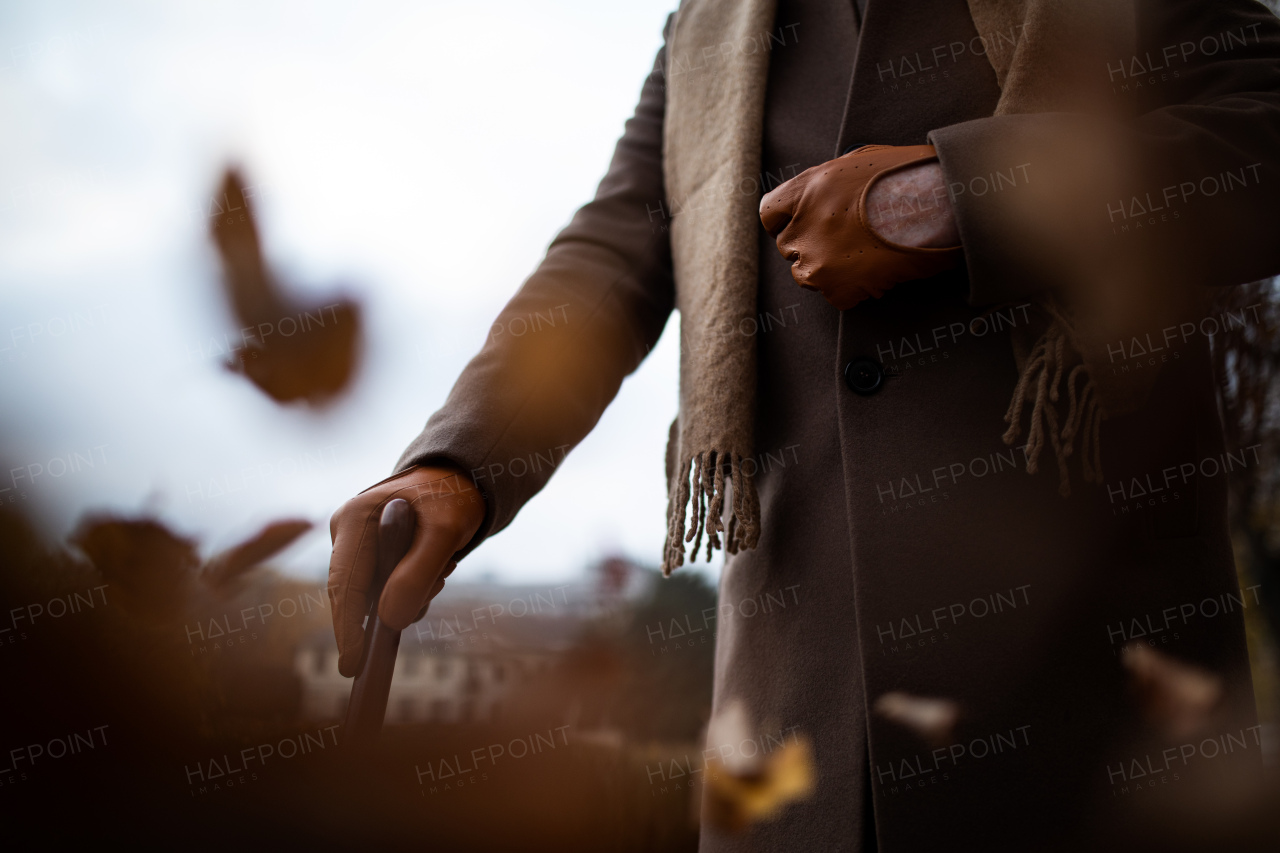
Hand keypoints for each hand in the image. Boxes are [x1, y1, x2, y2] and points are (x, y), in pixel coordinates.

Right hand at [328, 465, 483, 675]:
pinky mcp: (369, 555)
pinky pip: (383, 589)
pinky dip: (411, 589)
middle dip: (391, 607)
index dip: (347, 628)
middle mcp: (346, 532)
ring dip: (409, 594)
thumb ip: (418, 573)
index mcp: (354, 519)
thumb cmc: (452, 498)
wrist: (460, 481)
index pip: (344, 584)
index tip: (352, 665)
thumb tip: (389, 620)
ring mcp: (356, 544)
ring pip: (373, 595)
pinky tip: (434, 569)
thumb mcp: (446, 532)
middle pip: (355, 594)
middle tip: (432, 589)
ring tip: (441, 565)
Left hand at [759, 144, 962, 309]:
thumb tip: (829, 194)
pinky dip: (855, 291)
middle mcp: (804, 224)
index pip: (770, 213)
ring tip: (867, 256)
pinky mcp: (836, 287)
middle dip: (812, 247)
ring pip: (807, 275)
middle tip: (847, 243)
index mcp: (807, 188)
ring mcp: (817, 259)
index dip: (787, 222)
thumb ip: (832, 182)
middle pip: (789, 247)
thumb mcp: (862, 160)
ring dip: (831, 271)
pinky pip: (837, 296)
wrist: (941, 204)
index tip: (802, 227)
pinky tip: (879, 272)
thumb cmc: (911, 176)